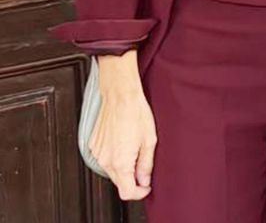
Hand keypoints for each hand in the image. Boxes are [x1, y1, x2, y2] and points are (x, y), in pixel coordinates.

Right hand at [91, 51, 156, 199]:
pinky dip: (114, 156)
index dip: (139, 193)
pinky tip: (123, 142)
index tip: (146, 187)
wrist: (120, 95)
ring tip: (134, 149)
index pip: (126, 192)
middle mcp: (105, 160)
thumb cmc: (136, 113)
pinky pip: (104, 158)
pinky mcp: (93, 145)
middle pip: (118, 182)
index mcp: (120, 161)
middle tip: (143, 169)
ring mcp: (97, 153)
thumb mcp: (149, 140)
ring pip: (110, 170)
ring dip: (122, 167)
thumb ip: (146, 164)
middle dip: (132, 180)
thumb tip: (145, 180)